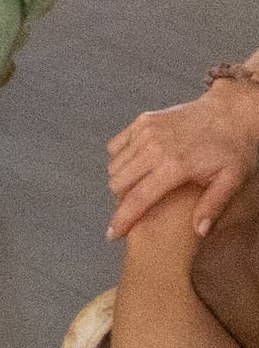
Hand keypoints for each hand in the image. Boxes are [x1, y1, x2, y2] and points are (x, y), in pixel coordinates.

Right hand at [107, 76, 258, 241]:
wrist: (232, 114)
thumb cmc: (234, 148)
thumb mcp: (232, 180)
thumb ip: (213, 206)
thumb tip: (199, 231)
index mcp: (175, 165)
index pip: (138, 198)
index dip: (123, 219)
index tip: (113, 233)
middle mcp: (154, 146)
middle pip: (118, 183)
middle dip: (121, 201)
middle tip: (135, 208)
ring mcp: (146, 131)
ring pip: (114, 166)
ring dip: (121, 181)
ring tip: (139, 188)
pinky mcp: (142, 121)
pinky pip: (116, 146)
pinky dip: (119, 160)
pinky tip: (136, 167)